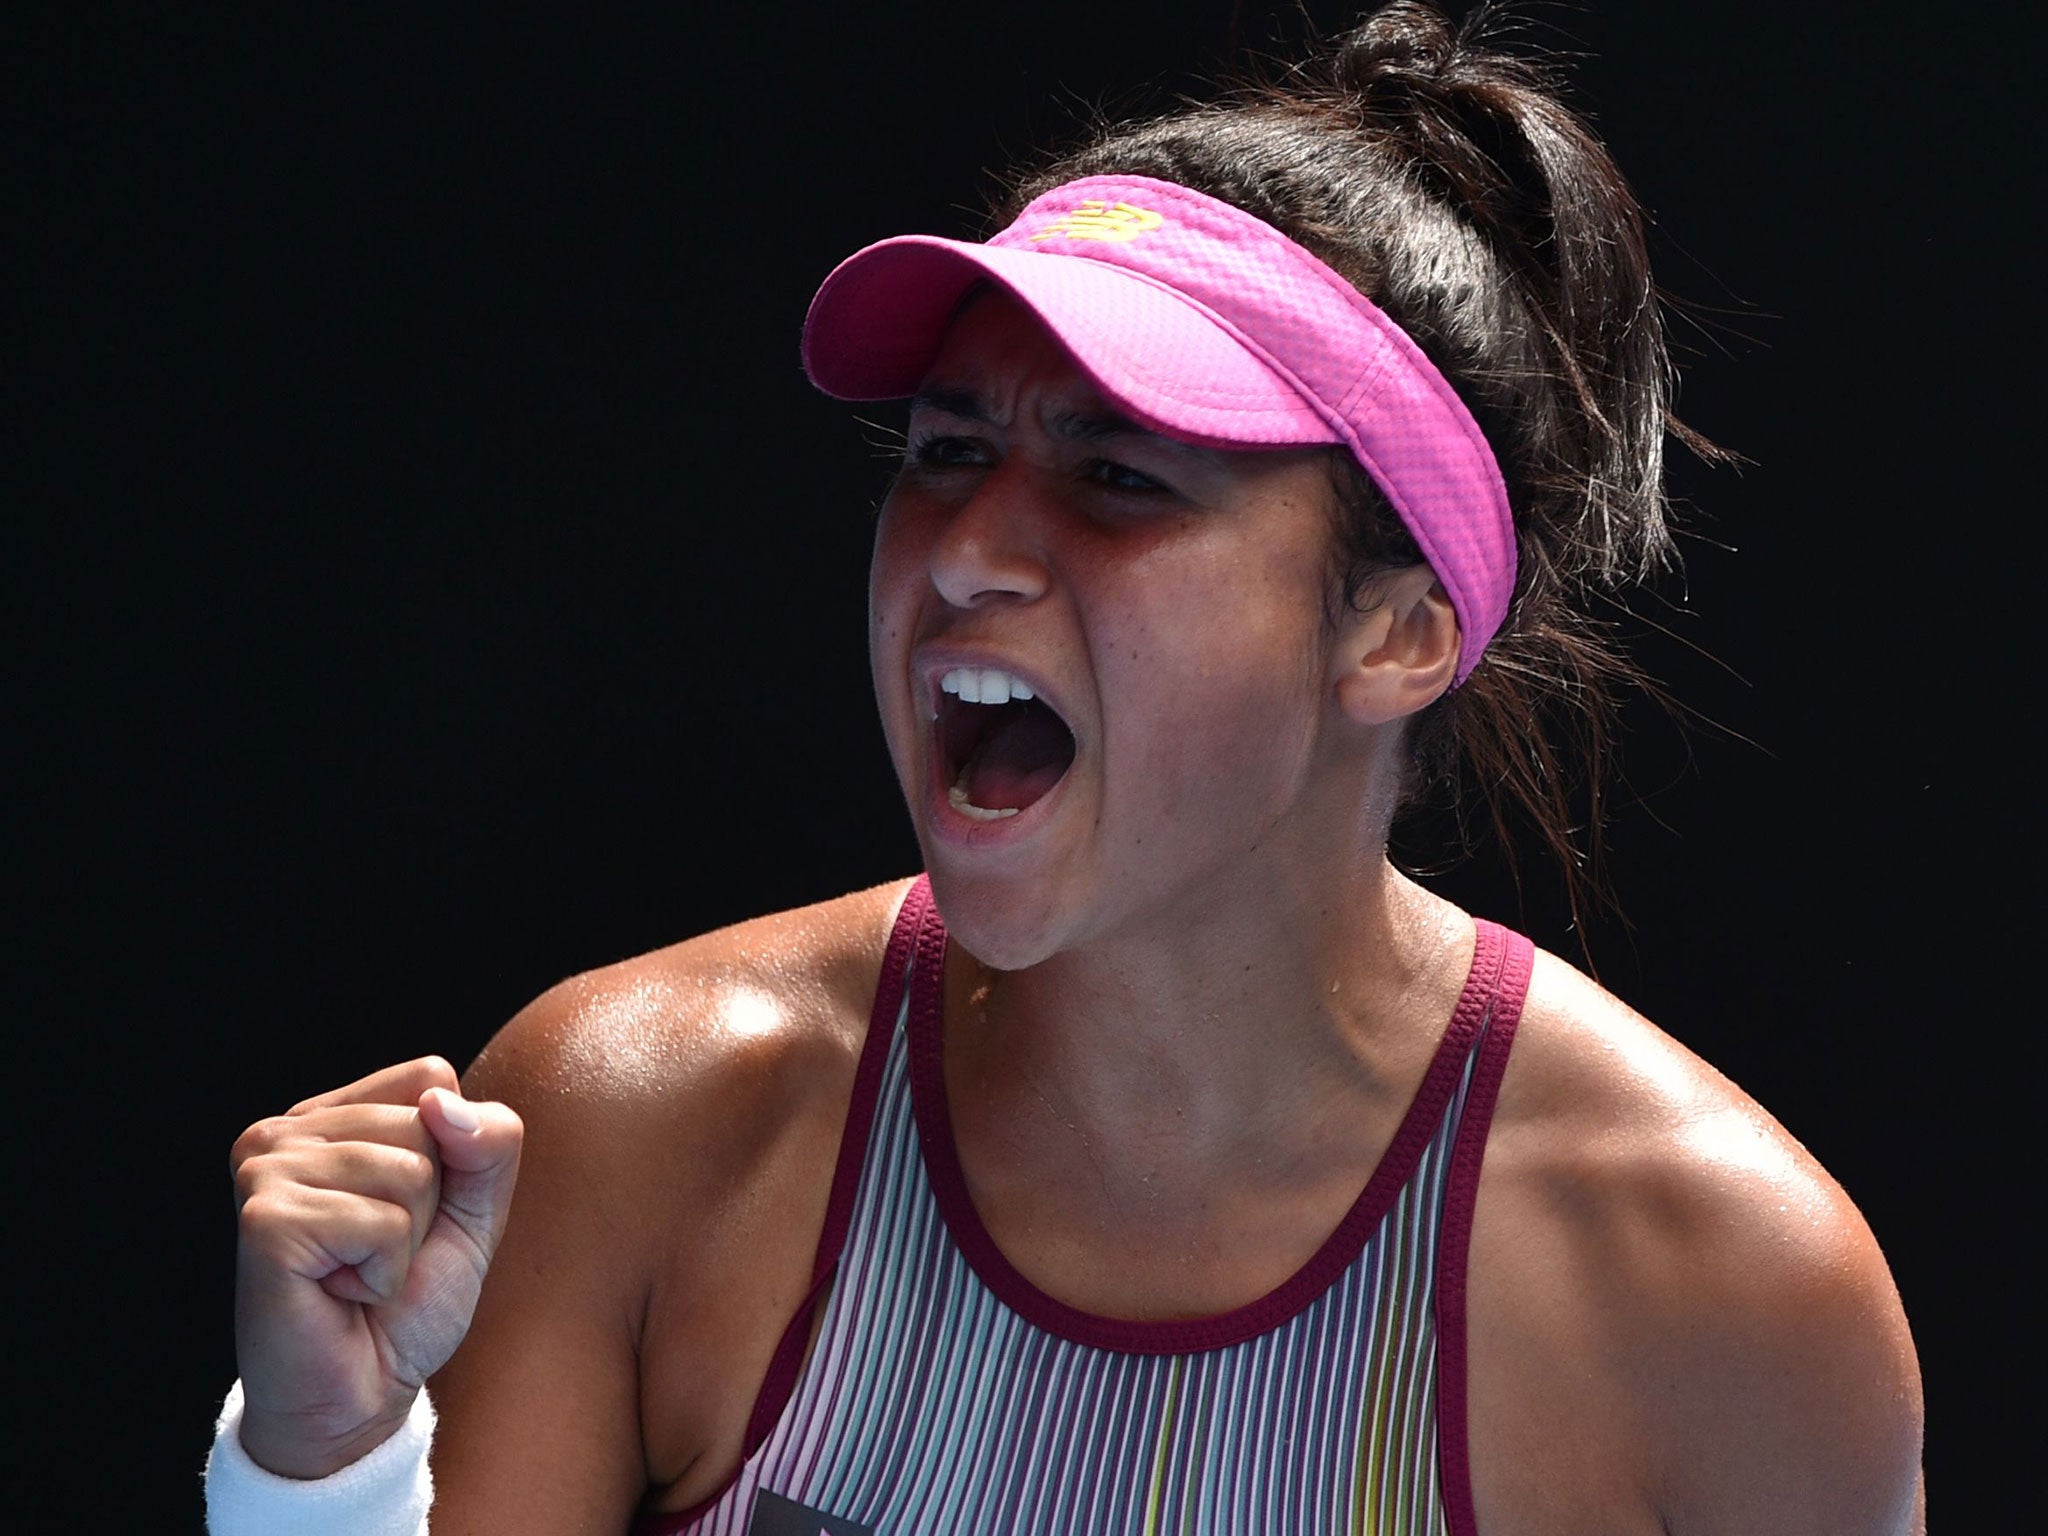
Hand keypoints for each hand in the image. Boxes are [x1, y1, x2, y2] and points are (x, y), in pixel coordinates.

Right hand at [229, 1056, 523, 1477]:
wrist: (360, 1397)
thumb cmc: (408, 1302)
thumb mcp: (476, 1210)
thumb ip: (490, 1141)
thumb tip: (443, 1104)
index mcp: (329, 1116)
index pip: (431, 1078)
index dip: (451, 1155)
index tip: (406, 1215)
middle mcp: (284, 1131)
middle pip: (425, 1121)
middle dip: (428, 1203)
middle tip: (376, 1257)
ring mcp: (266, 1170)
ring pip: (410, 1169)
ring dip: (405, 1242)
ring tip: (356, 1274)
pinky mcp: (265, 1220)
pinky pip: (382, 1222)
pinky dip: (383, 1270)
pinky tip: (339, 1292)